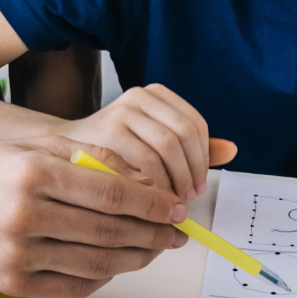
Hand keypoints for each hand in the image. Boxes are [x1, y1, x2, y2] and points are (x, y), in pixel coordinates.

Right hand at [0, 136, 188, 297]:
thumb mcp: (29, 145)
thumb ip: (84, 155)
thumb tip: (140, 175)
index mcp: (31, 173)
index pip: (110, 193)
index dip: (151, 203)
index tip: (174, 206)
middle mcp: (25, 215)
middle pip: (110, 230)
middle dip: (154, 232)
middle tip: (176, 232)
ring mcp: (18, 253)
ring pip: (99, 262)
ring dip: (137, 257)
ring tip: (156, 249)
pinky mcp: (14, 282)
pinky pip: (76, 284)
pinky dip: (105, 275)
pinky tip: (118, 263)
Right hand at [59, 84, 236, 198]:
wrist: (64, 152)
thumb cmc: (113, 152)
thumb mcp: (155, 144)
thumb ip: (192, 147)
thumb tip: (232, 150)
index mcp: (156, 95)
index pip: (195, 125)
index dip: (203, 159)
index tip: (199, 186)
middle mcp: (139, 96)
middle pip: (185, 134)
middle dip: (191, 171)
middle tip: (187, 198)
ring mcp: (122, 110)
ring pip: (168, 147)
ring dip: (175, 180)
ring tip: (170, 201)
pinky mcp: (107, 130)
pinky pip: (145, 159)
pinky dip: (154, 182)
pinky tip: (150, 197)